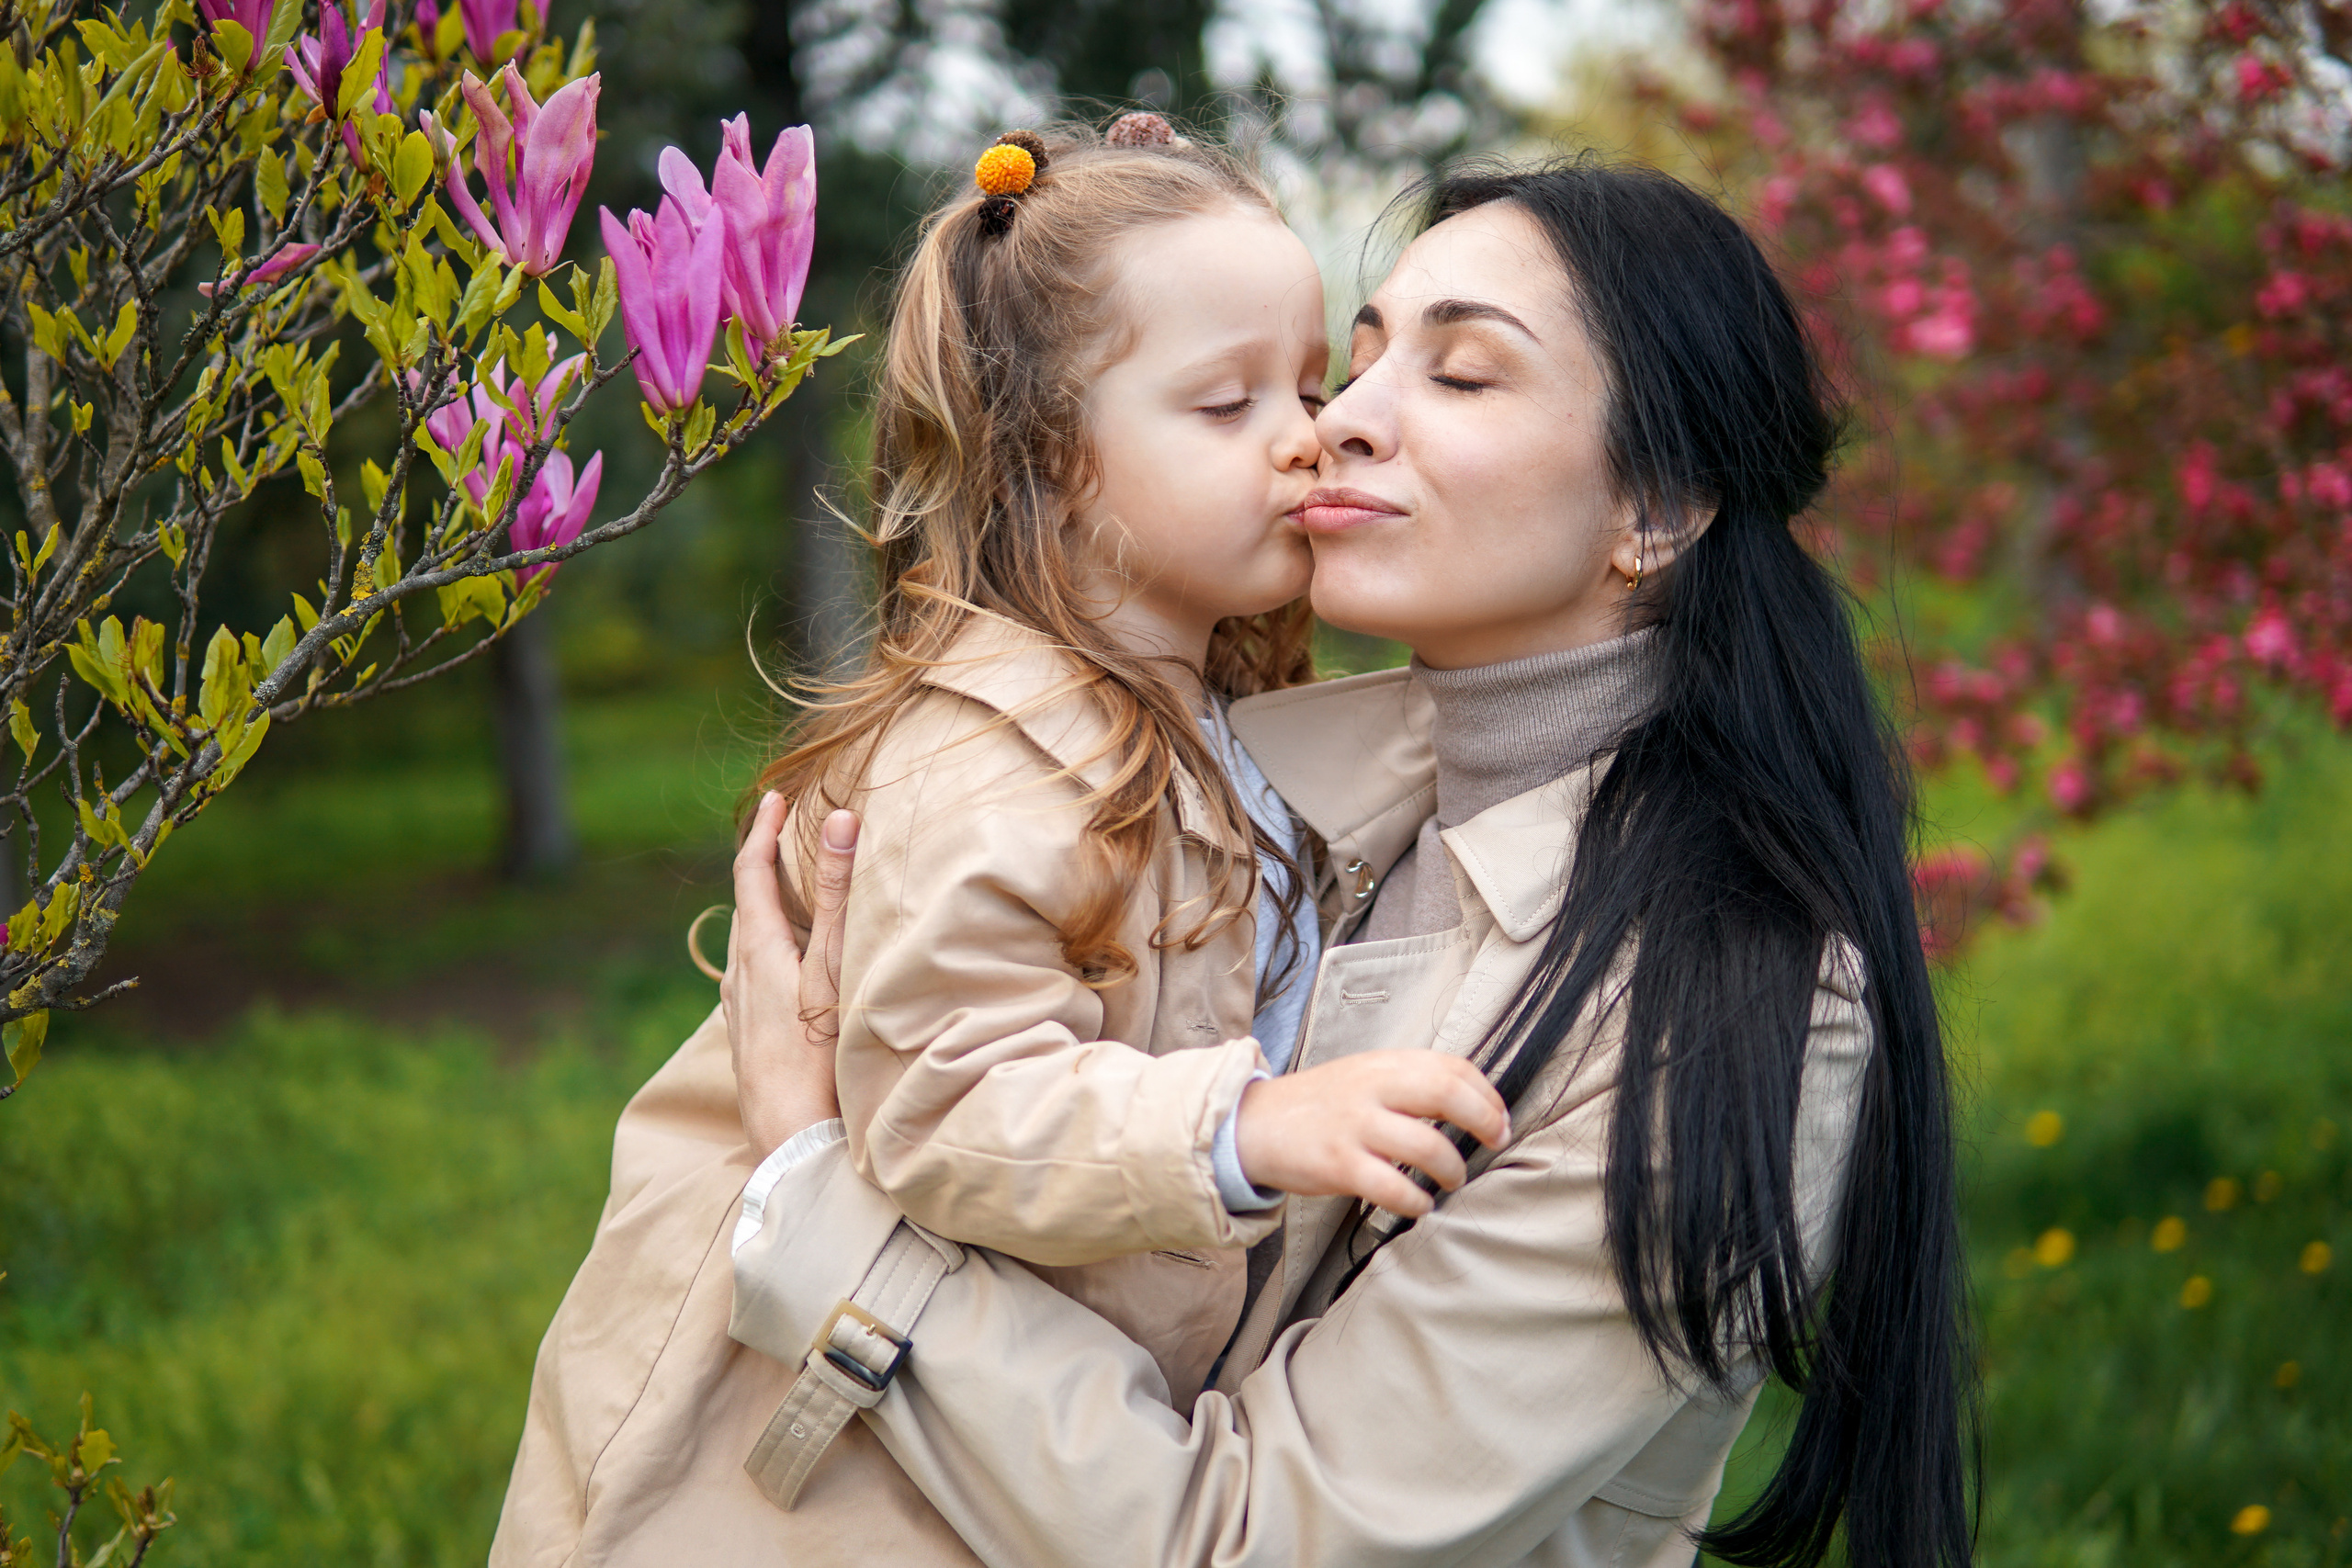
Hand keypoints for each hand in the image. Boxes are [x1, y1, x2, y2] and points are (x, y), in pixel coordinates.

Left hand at [724, 792, 859, 1154]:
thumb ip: (839, 894)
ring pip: (747, 945)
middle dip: (762, 866)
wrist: (792, 1142)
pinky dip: (767, 951)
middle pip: (745, 906)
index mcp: (757, 951)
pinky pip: (752, 977)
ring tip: (787, 895)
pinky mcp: (750, 1040)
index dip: (763, 831)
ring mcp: (740, 1012)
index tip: (775, 798)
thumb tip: (839, 818)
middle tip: (783, 835)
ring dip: (764, 911)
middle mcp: (739, 978)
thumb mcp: (833, 967)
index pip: (751, 873)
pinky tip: (784, 972)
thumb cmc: (818, 1055)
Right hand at [1232, 1051, 1510, 1217]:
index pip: (1451, 1066)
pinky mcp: (1338, 1164)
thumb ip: (1408, 1082)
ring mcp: (1354, 1126)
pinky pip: (1393, 1188)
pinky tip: (1419, 1204)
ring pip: (1427, 1146)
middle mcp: (1371, 1088)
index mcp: (1383, 1064)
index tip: (1498, 1118)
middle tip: (1495, 1142)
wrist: (1253, 1124)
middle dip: (1484, 1121)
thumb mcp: (1363, 1076)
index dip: (1486, 1094)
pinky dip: (1417, 1201)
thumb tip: (1469, 1102)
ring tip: (1453, 1179)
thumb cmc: (1318, 1106)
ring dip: (1453, 1169)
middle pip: (1446, 1093)